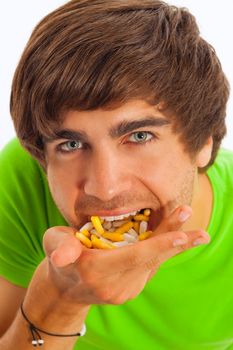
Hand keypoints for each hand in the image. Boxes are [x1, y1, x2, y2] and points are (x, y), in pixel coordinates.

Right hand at [43, 205, 209, 305]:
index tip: (180, 236)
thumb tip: (61, 257)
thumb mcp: (53, 244)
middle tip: (202, 235)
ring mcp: (125, 290)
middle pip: (150, 260)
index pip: (131, 257)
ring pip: (154, 264)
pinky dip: (165, 252)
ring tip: (199, 235)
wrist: (67, 288)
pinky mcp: (132, 289)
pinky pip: (151, 267)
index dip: (157, 245)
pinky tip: (177, 239)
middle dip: (176, 244)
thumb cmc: (61, 258)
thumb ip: (59, 246)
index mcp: (95, 269)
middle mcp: (114, 284)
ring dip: (175, 247)